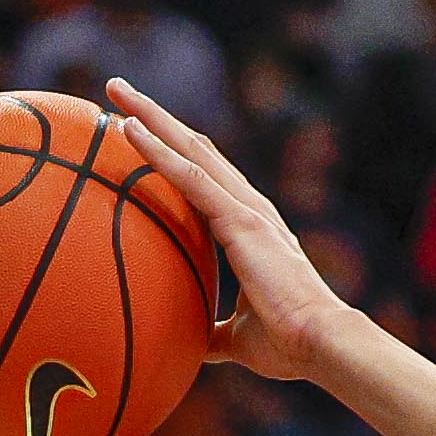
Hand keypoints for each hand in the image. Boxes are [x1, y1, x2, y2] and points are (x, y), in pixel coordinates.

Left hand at [108, 77, 352, 382]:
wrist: (320, 344)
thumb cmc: (288, 345)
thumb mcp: (241, 338)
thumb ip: (215, 333)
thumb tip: (193, 344)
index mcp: (251, 228)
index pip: (206, 177)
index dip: (174, 151)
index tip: (139, 132)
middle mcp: (249, 207)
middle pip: (196, 148)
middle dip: (156, 117)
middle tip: (118, 91)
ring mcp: (246, 210)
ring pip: (190, 148)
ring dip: (151, 117)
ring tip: (116, 90)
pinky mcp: (240, 221)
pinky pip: (189, 176)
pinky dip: (158, 150)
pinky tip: (128, 128)